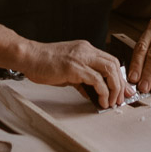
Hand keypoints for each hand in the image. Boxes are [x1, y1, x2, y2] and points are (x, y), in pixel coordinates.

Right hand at [20, 38, 134, 108]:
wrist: (28, 57)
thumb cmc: (43, 63)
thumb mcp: (67, 70)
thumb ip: (81, 79)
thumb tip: (93, 93)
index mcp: (85, 49)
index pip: (110, 60)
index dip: (119, 76)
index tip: (122, 90)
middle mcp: (86, 50)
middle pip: (114, 64)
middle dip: (121, 83)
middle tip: (121, 99)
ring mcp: (81, 57)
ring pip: (110, 70)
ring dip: (115, 88)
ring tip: (113, 102)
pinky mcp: (75, 67)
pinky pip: (97, 80)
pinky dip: (103, 92)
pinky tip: (101, 101)